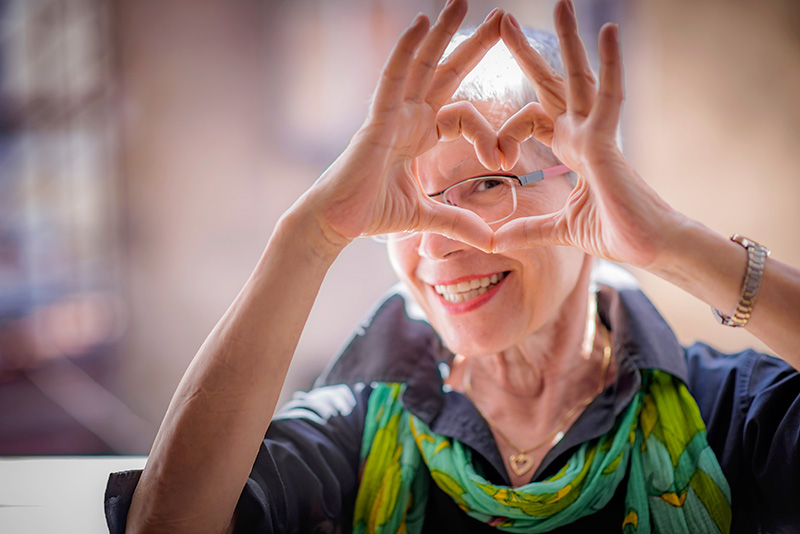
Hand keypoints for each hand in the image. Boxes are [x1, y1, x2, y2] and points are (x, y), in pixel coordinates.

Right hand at [301, 1, 502, 253]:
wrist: (336, 224)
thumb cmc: (371, 213)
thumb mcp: (426, 216)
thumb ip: (458, 222)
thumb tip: (490, 240)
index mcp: (420, 135)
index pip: (463, 115)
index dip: (488, 132)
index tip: (505, 158)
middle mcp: (408, 117)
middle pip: (446, 72)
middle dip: (473, 45)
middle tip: (502, 17)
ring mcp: (391, 114)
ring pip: (421, 64)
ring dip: (441, 32)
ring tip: (462, 1)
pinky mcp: (376, 120)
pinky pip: (392, 78)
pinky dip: (405, 50)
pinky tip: (419, 23)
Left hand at [491, 1, 683, 267]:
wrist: (652, 249)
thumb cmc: (617, 234)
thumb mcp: (559, 229)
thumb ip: (527, 229)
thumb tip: (493, 241)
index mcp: (572, 149)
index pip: (533, 119)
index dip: (506, 131)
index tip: (494, 159)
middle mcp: (583, 135)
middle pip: (552, 84)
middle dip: (528, 54)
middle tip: (506, 21)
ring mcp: (597, 135)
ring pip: (580, 78)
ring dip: (569, 41)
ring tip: (561, 3)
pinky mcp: (609, 143)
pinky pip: (610, 96)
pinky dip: (610, 64)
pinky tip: (607, 30)